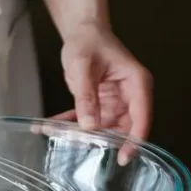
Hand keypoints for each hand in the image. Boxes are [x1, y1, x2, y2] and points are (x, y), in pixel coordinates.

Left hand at [53, 24, 152, 164]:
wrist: (81, 32)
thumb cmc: (88, 42)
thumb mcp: (84, 67)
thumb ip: (87, 96)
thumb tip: (90, 126)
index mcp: (137, 84)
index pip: (141, 117)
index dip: (134, 140)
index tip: (123, 158)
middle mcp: (130, 96)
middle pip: (123, 128)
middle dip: (103, 141)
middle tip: (79, 148)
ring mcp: (115, 102)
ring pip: (103, 128)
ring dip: (81, 134)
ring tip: (56, 134)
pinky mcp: (100, 105)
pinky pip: (87, 120)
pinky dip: (70, 125)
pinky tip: (49, 127)